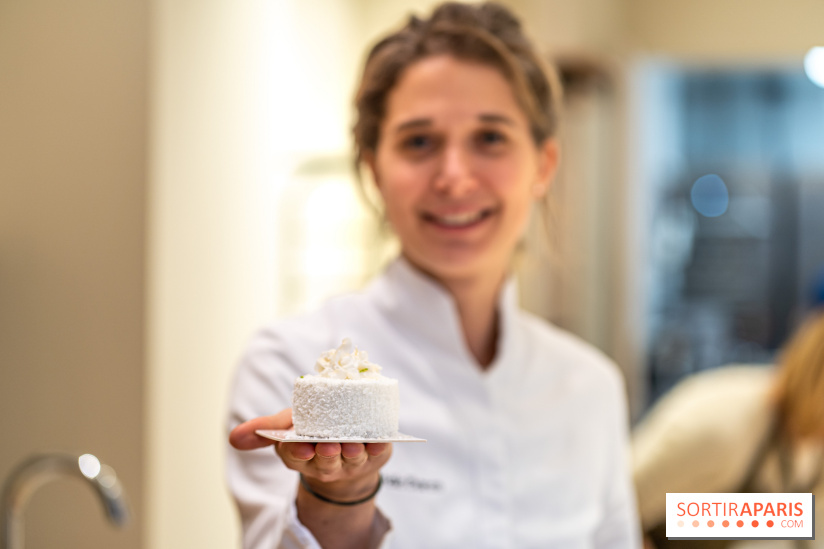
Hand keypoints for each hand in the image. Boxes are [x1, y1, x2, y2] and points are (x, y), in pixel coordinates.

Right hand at [229, 408, 391, 500]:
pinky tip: (379, 441)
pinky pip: (378, 453)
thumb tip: (233, 438)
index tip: (301, 446)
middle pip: (325, 462)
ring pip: (352, 460)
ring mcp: (352, 461)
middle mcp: (326, 463)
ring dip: (353, 453)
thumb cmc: (313, 430)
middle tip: (328, 445)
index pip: (296, 457)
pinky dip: (379, 447)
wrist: (345, 443)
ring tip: (353, 444)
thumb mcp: (287, 426)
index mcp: (302, 455)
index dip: (298, 452)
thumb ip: (264, 430)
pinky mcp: (375, 454)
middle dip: (326, 455)